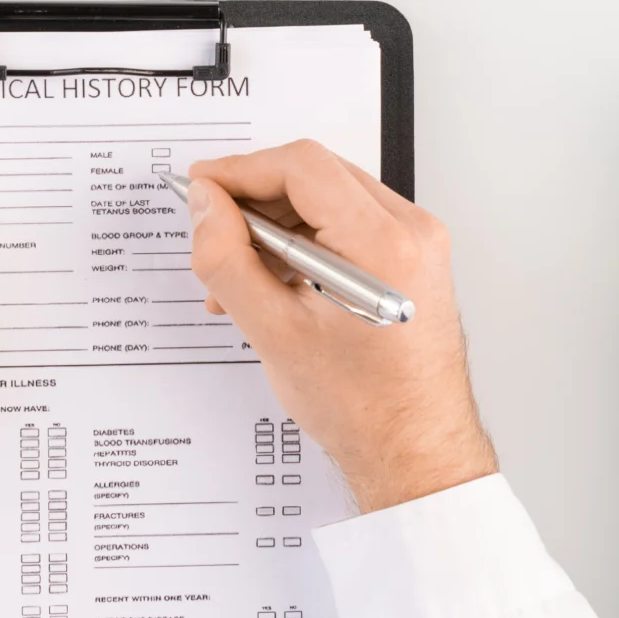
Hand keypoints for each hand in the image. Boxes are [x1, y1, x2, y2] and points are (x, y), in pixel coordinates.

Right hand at [183, 143, 494, 513]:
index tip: (201, 187)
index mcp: (384, 245)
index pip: (302, 167)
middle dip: (255, 201)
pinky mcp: (410, 259)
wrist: (414, 451)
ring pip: (327, 199)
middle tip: (212, 234)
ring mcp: (417, 244)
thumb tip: (205, 205)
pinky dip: (303, 243)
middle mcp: (411, 232)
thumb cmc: (362, 407)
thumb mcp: (273, 332)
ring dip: (275, 226)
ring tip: (238, 277)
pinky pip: (347, 225)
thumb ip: (227, 259)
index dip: (241, 170)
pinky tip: (271, 282)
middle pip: (315, 176)